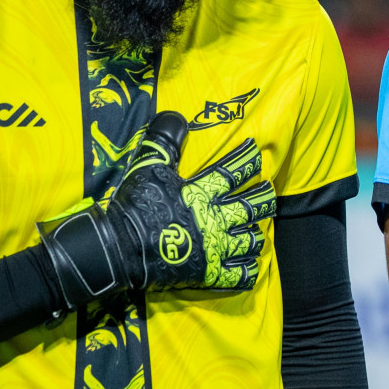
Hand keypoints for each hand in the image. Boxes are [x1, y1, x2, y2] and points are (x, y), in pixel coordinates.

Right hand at [40, 111, 274, 307]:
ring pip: (248, 240)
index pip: (232, 172)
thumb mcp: (147, 167)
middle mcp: (214, 219)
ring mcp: (214, 247)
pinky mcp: (209, 272)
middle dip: (263, 199)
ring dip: (255, 235)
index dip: (247, 160)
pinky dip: (247, 269)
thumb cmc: (135, 206)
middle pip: (250, 207)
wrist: (120, 248)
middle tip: (269, 194)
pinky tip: (251, 265)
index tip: (257, 153)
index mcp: (201, 193)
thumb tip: (175, 116)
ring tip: (258, 231)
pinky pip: (238, 273)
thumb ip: (164, 142)